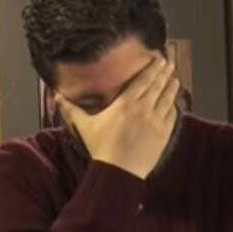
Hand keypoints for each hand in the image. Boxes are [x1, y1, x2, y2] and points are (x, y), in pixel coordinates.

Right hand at [56, 57, 178, 179]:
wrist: (118, 171)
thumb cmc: (101, 148)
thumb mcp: (84, 126)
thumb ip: (71, 109)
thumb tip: (57, 96)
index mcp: (125, 103)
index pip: (143, 80)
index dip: (152, 68)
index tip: (158, 59)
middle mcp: (143, 108)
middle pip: (157, 85)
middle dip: (164, 73)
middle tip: (169, 63)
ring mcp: (156, 121)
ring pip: (167, 98)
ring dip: (172, 87)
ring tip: (175, 79)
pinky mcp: (163, 134)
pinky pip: (172, 115)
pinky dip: (174, 106)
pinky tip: (174, 102)